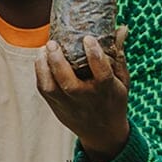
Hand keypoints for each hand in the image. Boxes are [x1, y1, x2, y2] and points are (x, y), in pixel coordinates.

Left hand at [37, 27, 130, 161]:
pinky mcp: (56, 107)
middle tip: (52, 43)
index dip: (95, 54)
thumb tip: (122, 28)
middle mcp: (86, 99)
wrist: (103, 133)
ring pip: (50, 87)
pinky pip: (44, 90)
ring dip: (43, 67)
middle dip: (58, 62)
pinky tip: (41, 59)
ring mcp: (69, 104)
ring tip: (43, 49)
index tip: (88, 38)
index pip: (102, 72)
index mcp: (106, 91)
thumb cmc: (113, 99)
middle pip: (69, 83)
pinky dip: (40, 74)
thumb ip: (118, 54)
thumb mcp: (121, 80)